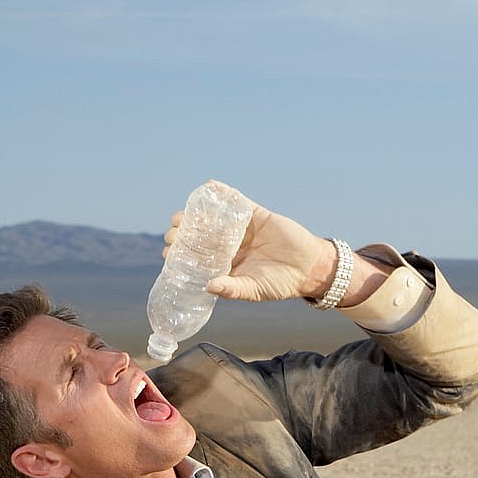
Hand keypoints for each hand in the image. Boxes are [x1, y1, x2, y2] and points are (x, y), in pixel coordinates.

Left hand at [165, 197, 335, 303]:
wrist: (309, 267)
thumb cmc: (280, 283)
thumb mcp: (254, 290)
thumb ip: (232, 290)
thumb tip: (208, 287)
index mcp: (226, 264)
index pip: (197, 258)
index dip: (181, 255)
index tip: (168, 254)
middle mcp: (230, 245)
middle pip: (200, 236)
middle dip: (183, 234)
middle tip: (173, 235)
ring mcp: (242, 228)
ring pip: (213, 218)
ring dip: (195, 214)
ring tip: (182, 217)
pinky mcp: (255, 214)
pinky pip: (237, 201)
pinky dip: (223, 192)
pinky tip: (209, 186)